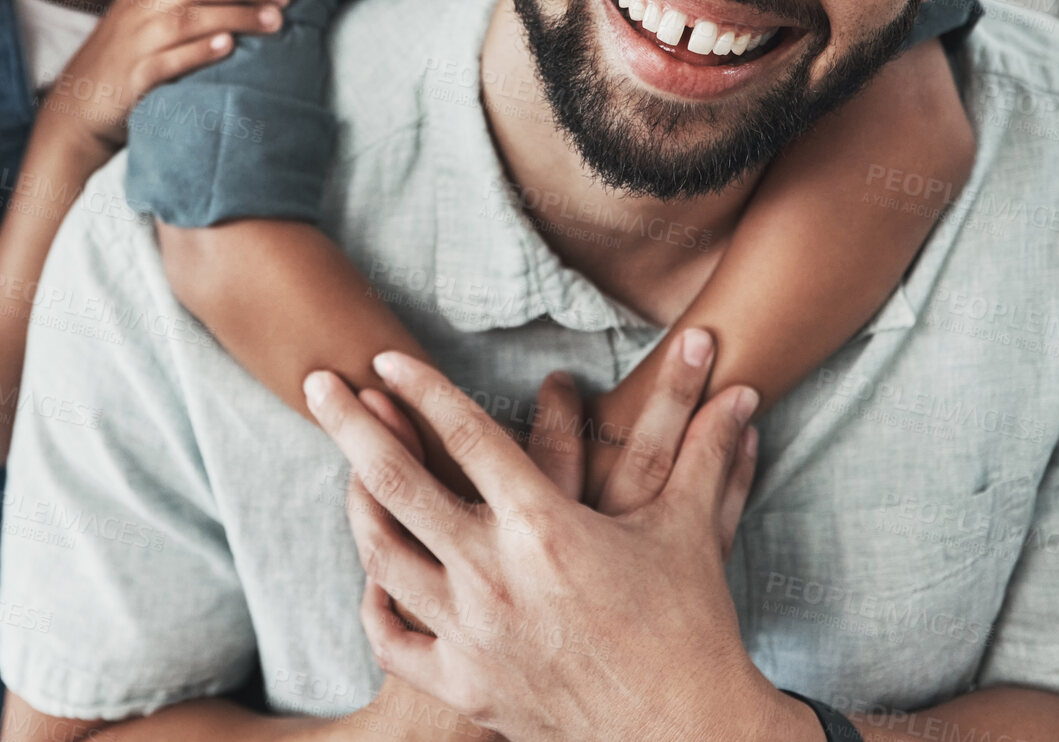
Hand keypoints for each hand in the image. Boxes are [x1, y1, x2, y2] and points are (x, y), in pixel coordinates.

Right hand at [37, 0, 288, 160]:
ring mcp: (134, 44)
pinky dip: (199, 52)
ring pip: (186, 19)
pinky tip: (229, 47)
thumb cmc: (124, 56)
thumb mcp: (142, 15)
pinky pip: (167, 61)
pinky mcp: (134, 79)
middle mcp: (136, 8)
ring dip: (235, 16)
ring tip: (274, 21)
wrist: (76, 110)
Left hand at [306, 348, 804, 741]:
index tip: (383, 355)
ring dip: (356, 504)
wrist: (688, 738)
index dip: (422, 388)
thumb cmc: (691, 627)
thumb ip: (706, 451)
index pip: (466, 436)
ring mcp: (472, 634)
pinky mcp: (467, 685)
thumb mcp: (689, 532)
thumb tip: (743, 388)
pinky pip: (395, 639)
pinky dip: (376, 602)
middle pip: (398, 484)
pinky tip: (372, 575)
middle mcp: (495, 576)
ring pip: (383, 557)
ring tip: (344, 469)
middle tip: (315, 384)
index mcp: (545, 527)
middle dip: (349, 427)